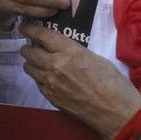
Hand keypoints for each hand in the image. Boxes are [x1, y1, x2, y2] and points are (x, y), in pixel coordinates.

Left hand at [19, 23, 140, 139]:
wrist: (115, 113)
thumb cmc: (112, 83)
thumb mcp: (95, 58)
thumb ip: (74, 52)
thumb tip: (63, 50)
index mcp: (69, 51)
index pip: (42, 35)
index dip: (30, 29)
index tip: (25, 27)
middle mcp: (55, 65)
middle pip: (30, 52)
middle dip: (28, 47)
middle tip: (30, 46)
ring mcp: (50, 83)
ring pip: (29, 68)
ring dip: (31, 63)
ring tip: (36, 62)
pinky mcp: (51, 98)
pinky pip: (37, 83)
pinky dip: (38, 77)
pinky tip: (46, 78)